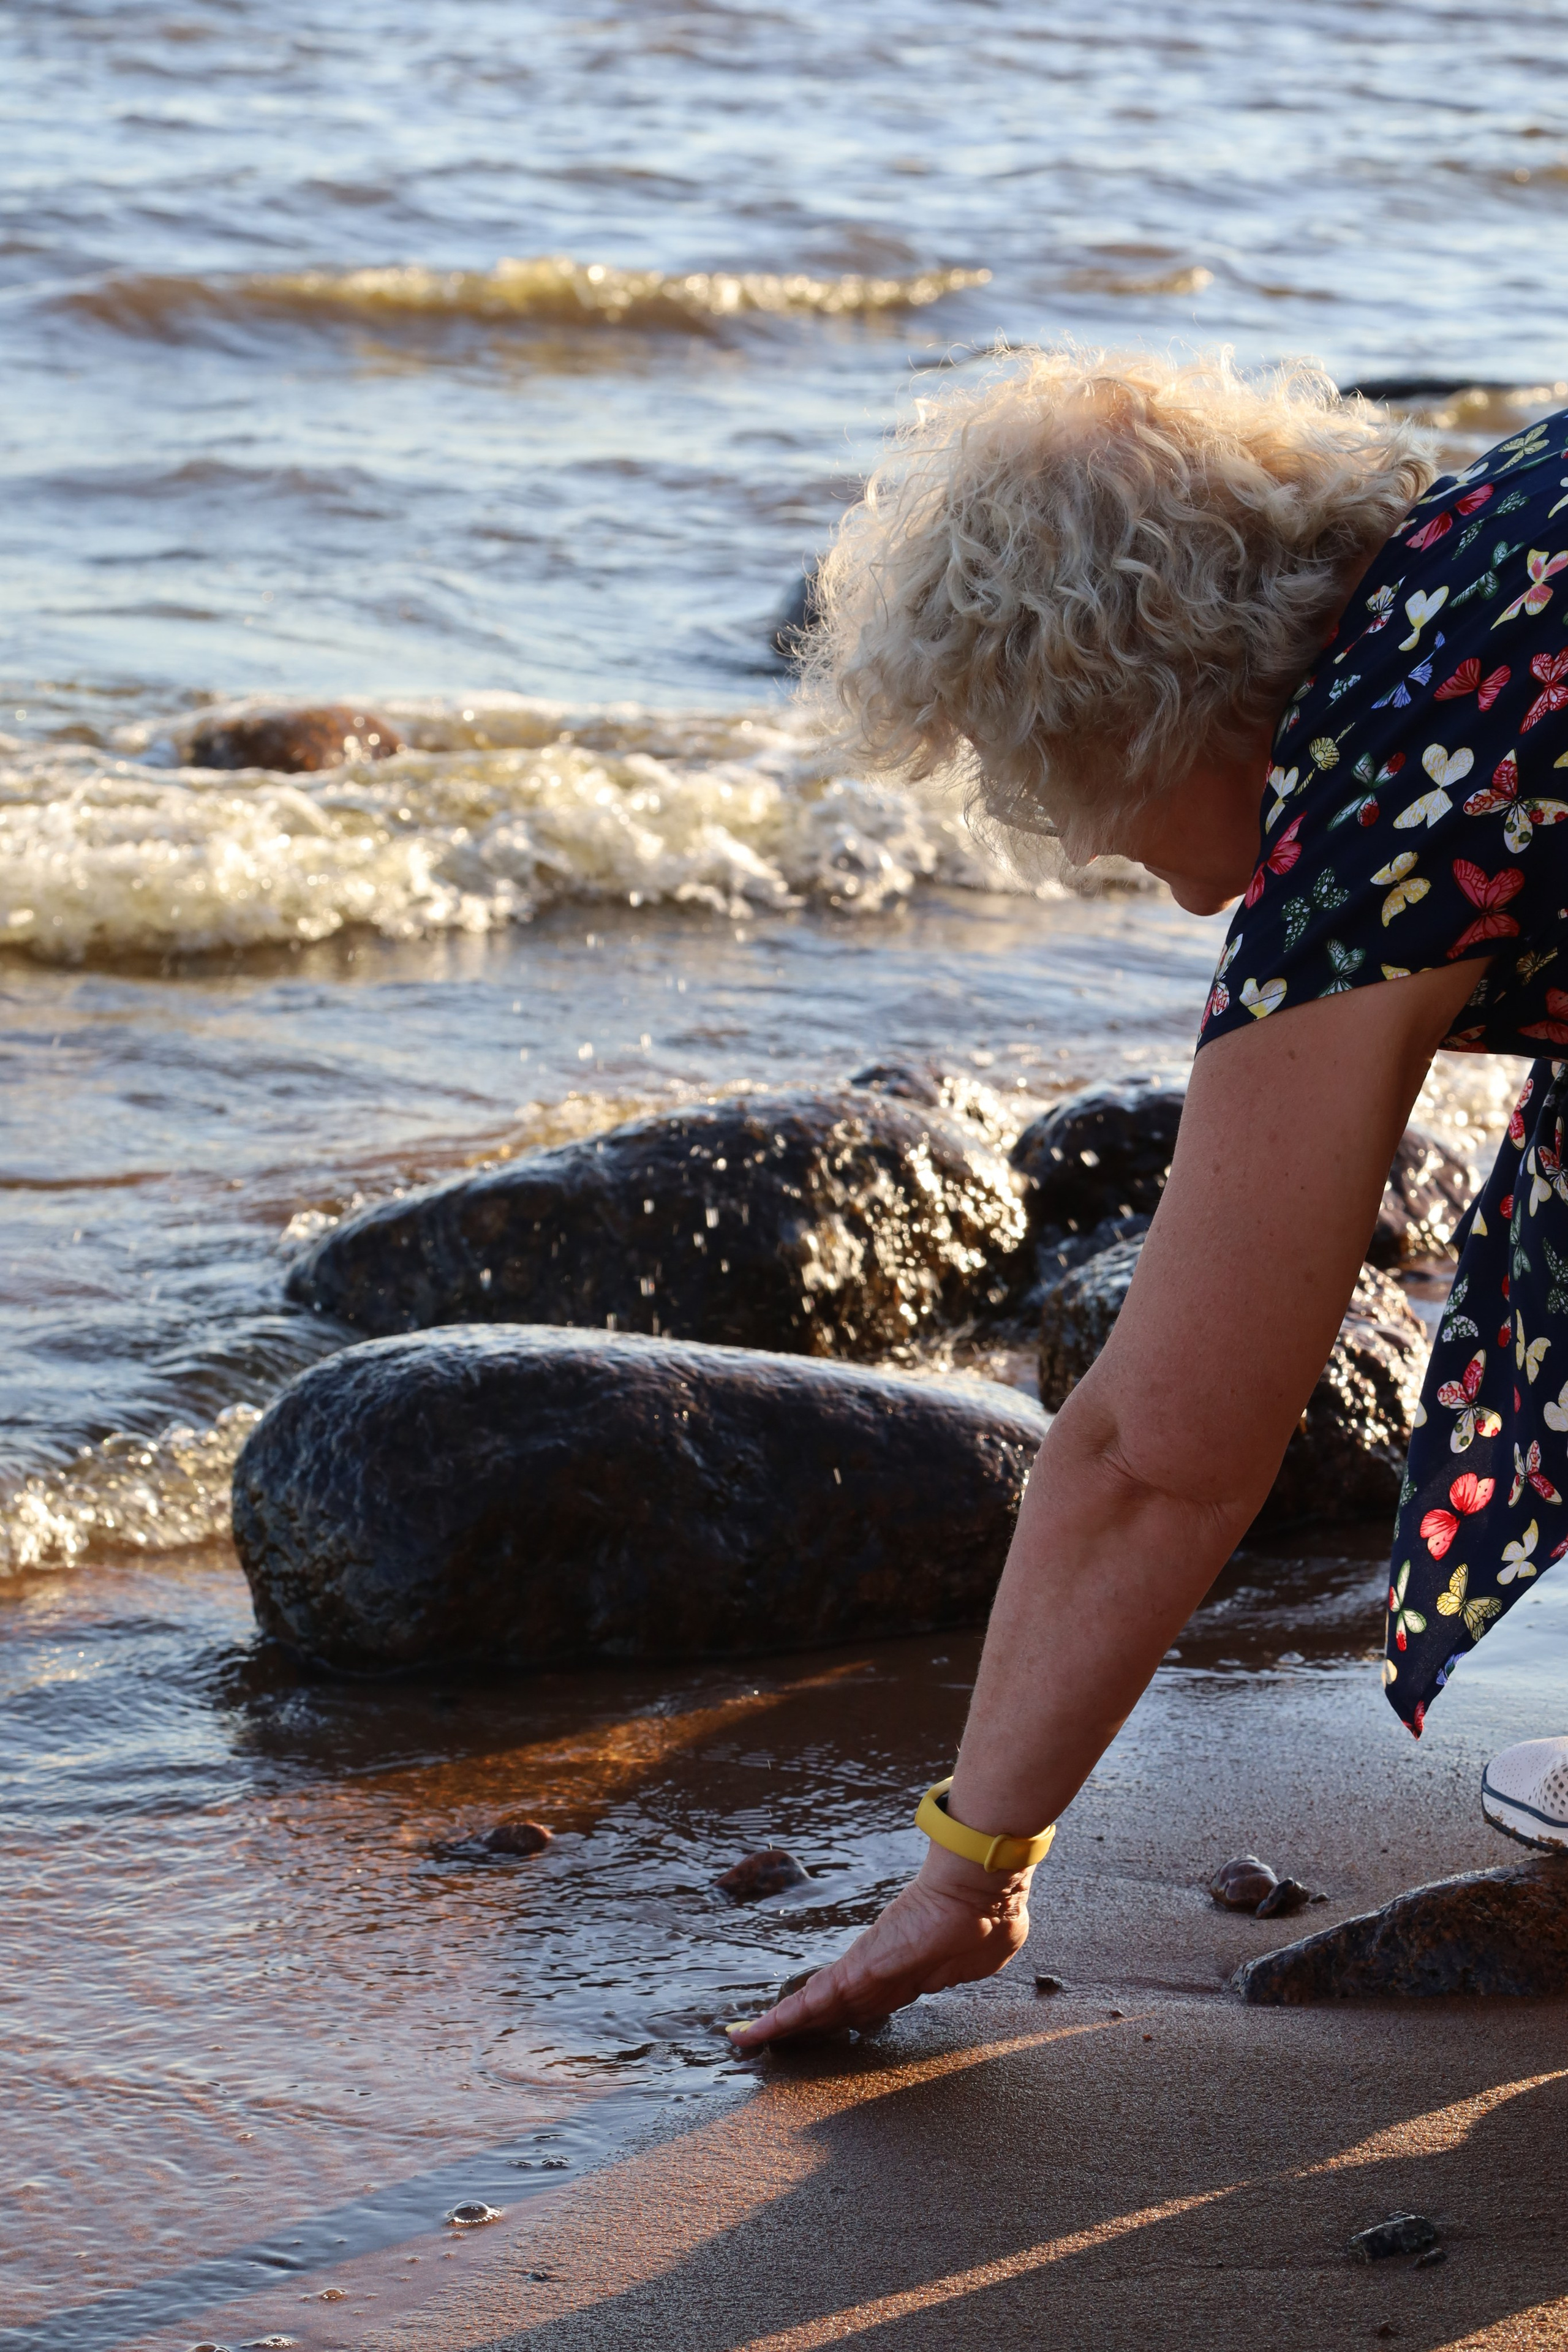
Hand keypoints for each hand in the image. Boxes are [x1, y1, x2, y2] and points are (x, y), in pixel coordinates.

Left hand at [725, 1844, 1031, 2050]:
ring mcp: (868, 1972)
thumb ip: (967, 1966)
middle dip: (806, 2026)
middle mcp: (883, 1974)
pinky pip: (811, 2002)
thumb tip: (975, 1958)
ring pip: (816, 2007)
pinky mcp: (857, 1972)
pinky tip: (752, 2035)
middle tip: (775, 2037)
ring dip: (785, 2025)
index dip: (844, 2015)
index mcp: (912, 1972)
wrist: (981, 1892)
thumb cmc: (991, 1916)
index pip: (868, 1999)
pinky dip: (781, 2020)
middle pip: (835, 2007)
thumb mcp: (983, 1956)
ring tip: (749, 2038)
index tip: (829, 2025)